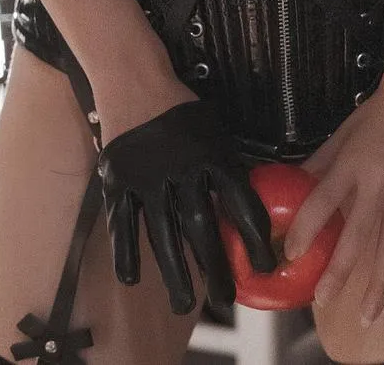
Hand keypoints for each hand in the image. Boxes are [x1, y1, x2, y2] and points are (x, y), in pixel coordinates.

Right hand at [96, 95, 278, 315]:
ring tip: (185, 303)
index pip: (240, 202)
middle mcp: (181, 167)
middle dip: (216, 266)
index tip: (265, 267)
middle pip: (201, 226)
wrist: (134, 80)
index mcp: (212, 153)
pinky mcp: (118, 180)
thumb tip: (250, 205)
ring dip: (175, 271)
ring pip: (163, 231)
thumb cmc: (181, 110)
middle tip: (226, 300)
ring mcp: (147, 175)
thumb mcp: (214, 130)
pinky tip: (133, 278)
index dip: (255, 237)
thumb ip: (226, 166)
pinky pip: (121, 222)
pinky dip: (126, 251)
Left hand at [280, 78, 383, 328]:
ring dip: (380, 282)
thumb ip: (320, 162)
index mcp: (353, 163)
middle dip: (338, 270)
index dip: (305, 229)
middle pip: (356, 233)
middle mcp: (380, 182)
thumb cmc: (381, 111)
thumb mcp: (343, 132)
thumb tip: (292, 186)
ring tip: (368, 314)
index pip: (322, 201)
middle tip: (323, 299)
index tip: (292, 255)